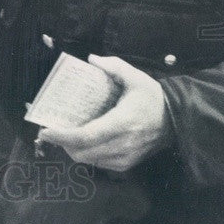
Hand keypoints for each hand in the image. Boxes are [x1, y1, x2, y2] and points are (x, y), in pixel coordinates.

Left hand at [37, 55, 172, 172]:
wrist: (177, 120)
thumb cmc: (152, 97)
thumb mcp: (136, 77)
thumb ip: (114, 66)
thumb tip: (91, 59)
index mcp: (122, 123)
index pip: (87, 136)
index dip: (63, 136)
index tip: (45, 130)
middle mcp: (122, 144)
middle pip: (82, 152)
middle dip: (62, 143)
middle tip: (51, 130)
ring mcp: (125, 158)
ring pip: (89, 160)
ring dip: (73, 149)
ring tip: (64, 135)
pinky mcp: (127, 164)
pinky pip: (99, 163)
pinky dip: (86, 154)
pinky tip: (82, 141)